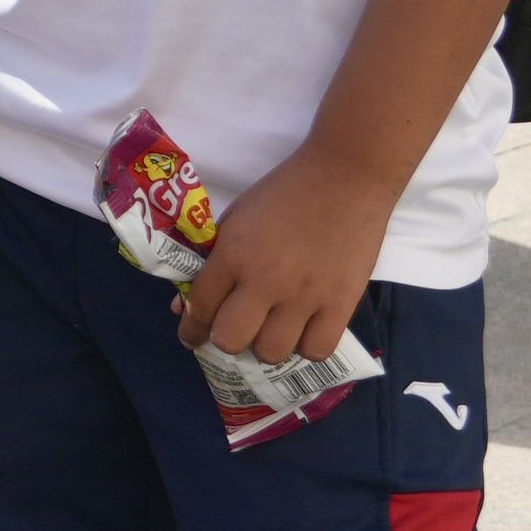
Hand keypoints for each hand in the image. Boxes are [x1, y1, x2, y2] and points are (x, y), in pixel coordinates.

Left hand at [176, 147, 397, 366]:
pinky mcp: (341, 304)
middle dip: (225, 338)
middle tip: (235, 329)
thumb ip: (211, 260)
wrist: (344, 177)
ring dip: (265, 346)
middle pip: (231, 340)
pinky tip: (303, 332)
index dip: (191, 329)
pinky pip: (317, 351)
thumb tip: (186, 306)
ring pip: (272, 352)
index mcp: (233, 254)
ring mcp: (305, 297)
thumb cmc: (284, 193)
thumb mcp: (236, 218)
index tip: (192, 337)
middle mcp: (265, 281)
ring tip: (271, 330)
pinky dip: (306, 347)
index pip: (200, 308)